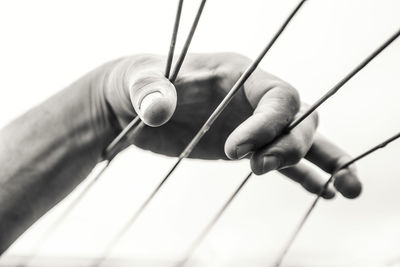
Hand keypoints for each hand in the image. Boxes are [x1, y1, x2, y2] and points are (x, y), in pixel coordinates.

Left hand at [95, 53, 361, 198]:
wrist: (135, 105)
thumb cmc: (138, 86)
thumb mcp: (138, 83)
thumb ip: (150, 92)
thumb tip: (158, 109)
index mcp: (236, 75)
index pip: (278, 96)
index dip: (269, 125)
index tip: (234, 151)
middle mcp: (251, 99)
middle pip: (297, 118)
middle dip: (289, 146)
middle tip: (257, 168)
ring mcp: (251, 124)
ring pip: (300, 139)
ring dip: (326, 162)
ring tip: (347, 189)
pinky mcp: (244, 148)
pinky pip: (284, 161)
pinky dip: (305, 176)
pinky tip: (325, 192)